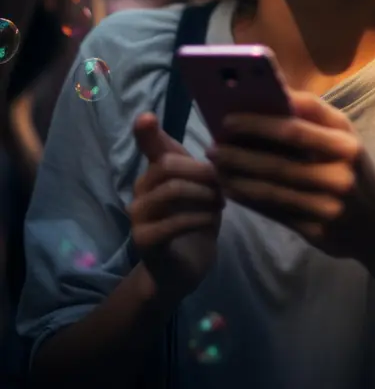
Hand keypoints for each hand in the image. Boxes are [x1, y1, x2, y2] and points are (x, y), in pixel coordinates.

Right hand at [130, 113, 224, 304]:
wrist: (181, 271)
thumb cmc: (194, 223)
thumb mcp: (201, 191)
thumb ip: (201, 167)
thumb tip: (220, 145)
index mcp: (154, 172)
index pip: (148, 145)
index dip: (146, 131)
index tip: (147, 117)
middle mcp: (140, 190)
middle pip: (166, 165)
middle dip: (201, 170)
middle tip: (223, 183)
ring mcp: (138, 215)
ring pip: (172, 190)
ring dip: (204, 194)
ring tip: (221, 203)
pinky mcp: (144, 240)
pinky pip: (174, 222)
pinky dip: (200, 218)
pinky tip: (212, 222)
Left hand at [206, 90, 374, 264]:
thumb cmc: (351, 168)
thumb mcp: (343, 137)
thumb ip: (311, 116)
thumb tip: (268, 93)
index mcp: (345, 142)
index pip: (297, 127)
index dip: (259, 122)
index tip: (228, 118)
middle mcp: (340, 174)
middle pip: (279, 161)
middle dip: (240, 153)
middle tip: (212, 146)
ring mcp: (329, 205)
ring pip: (272, 190)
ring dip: (237, 177)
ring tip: (216, 167)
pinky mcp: (317, 230)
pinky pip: (274, 212)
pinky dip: (248, 199)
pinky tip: (231, 188)